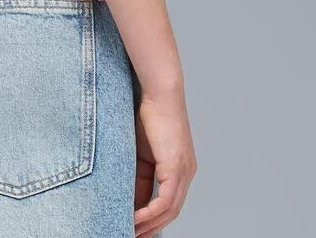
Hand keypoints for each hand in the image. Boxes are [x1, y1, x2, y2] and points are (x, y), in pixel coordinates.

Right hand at [133, 87, 196, 236]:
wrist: (158, 92)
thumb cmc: (147, 114)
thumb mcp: (139, 151)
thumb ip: (137, 175)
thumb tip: (129, 199)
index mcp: (179, 168)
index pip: (167, 202)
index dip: (150, 218)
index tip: (133, 227)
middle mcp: (186, 173)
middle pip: (170, 212)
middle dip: (150, 227)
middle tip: (131, 236)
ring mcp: (184, 171)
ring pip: (169, 210)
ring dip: (149, 225)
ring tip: (129, 232)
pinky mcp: (176, 168)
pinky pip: (165, 201)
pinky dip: (150, 214)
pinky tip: (135, 220)